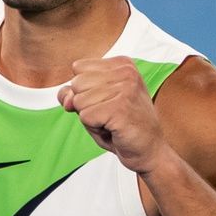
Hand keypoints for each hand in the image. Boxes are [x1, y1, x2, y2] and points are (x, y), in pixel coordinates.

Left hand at [57, 56, 170, 174]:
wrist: (148, 151)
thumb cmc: (121, 126)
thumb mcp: (94, 103)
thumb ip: (74, 93)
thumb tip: (67, 99)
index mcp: (122, 64)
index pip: (78, 68)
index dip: (84, 90)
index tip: (106, 101)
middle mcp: (126, 72)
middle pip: (76, 83)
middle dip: (86, 104)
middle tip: (109, 115)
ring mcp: (125, 88)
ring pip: (79, 101)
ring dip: (91, 118)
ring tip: (112, 122)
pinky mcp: (120, 107)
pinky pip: (85, 117)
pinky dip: (95, 128)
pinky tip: (114, 129)